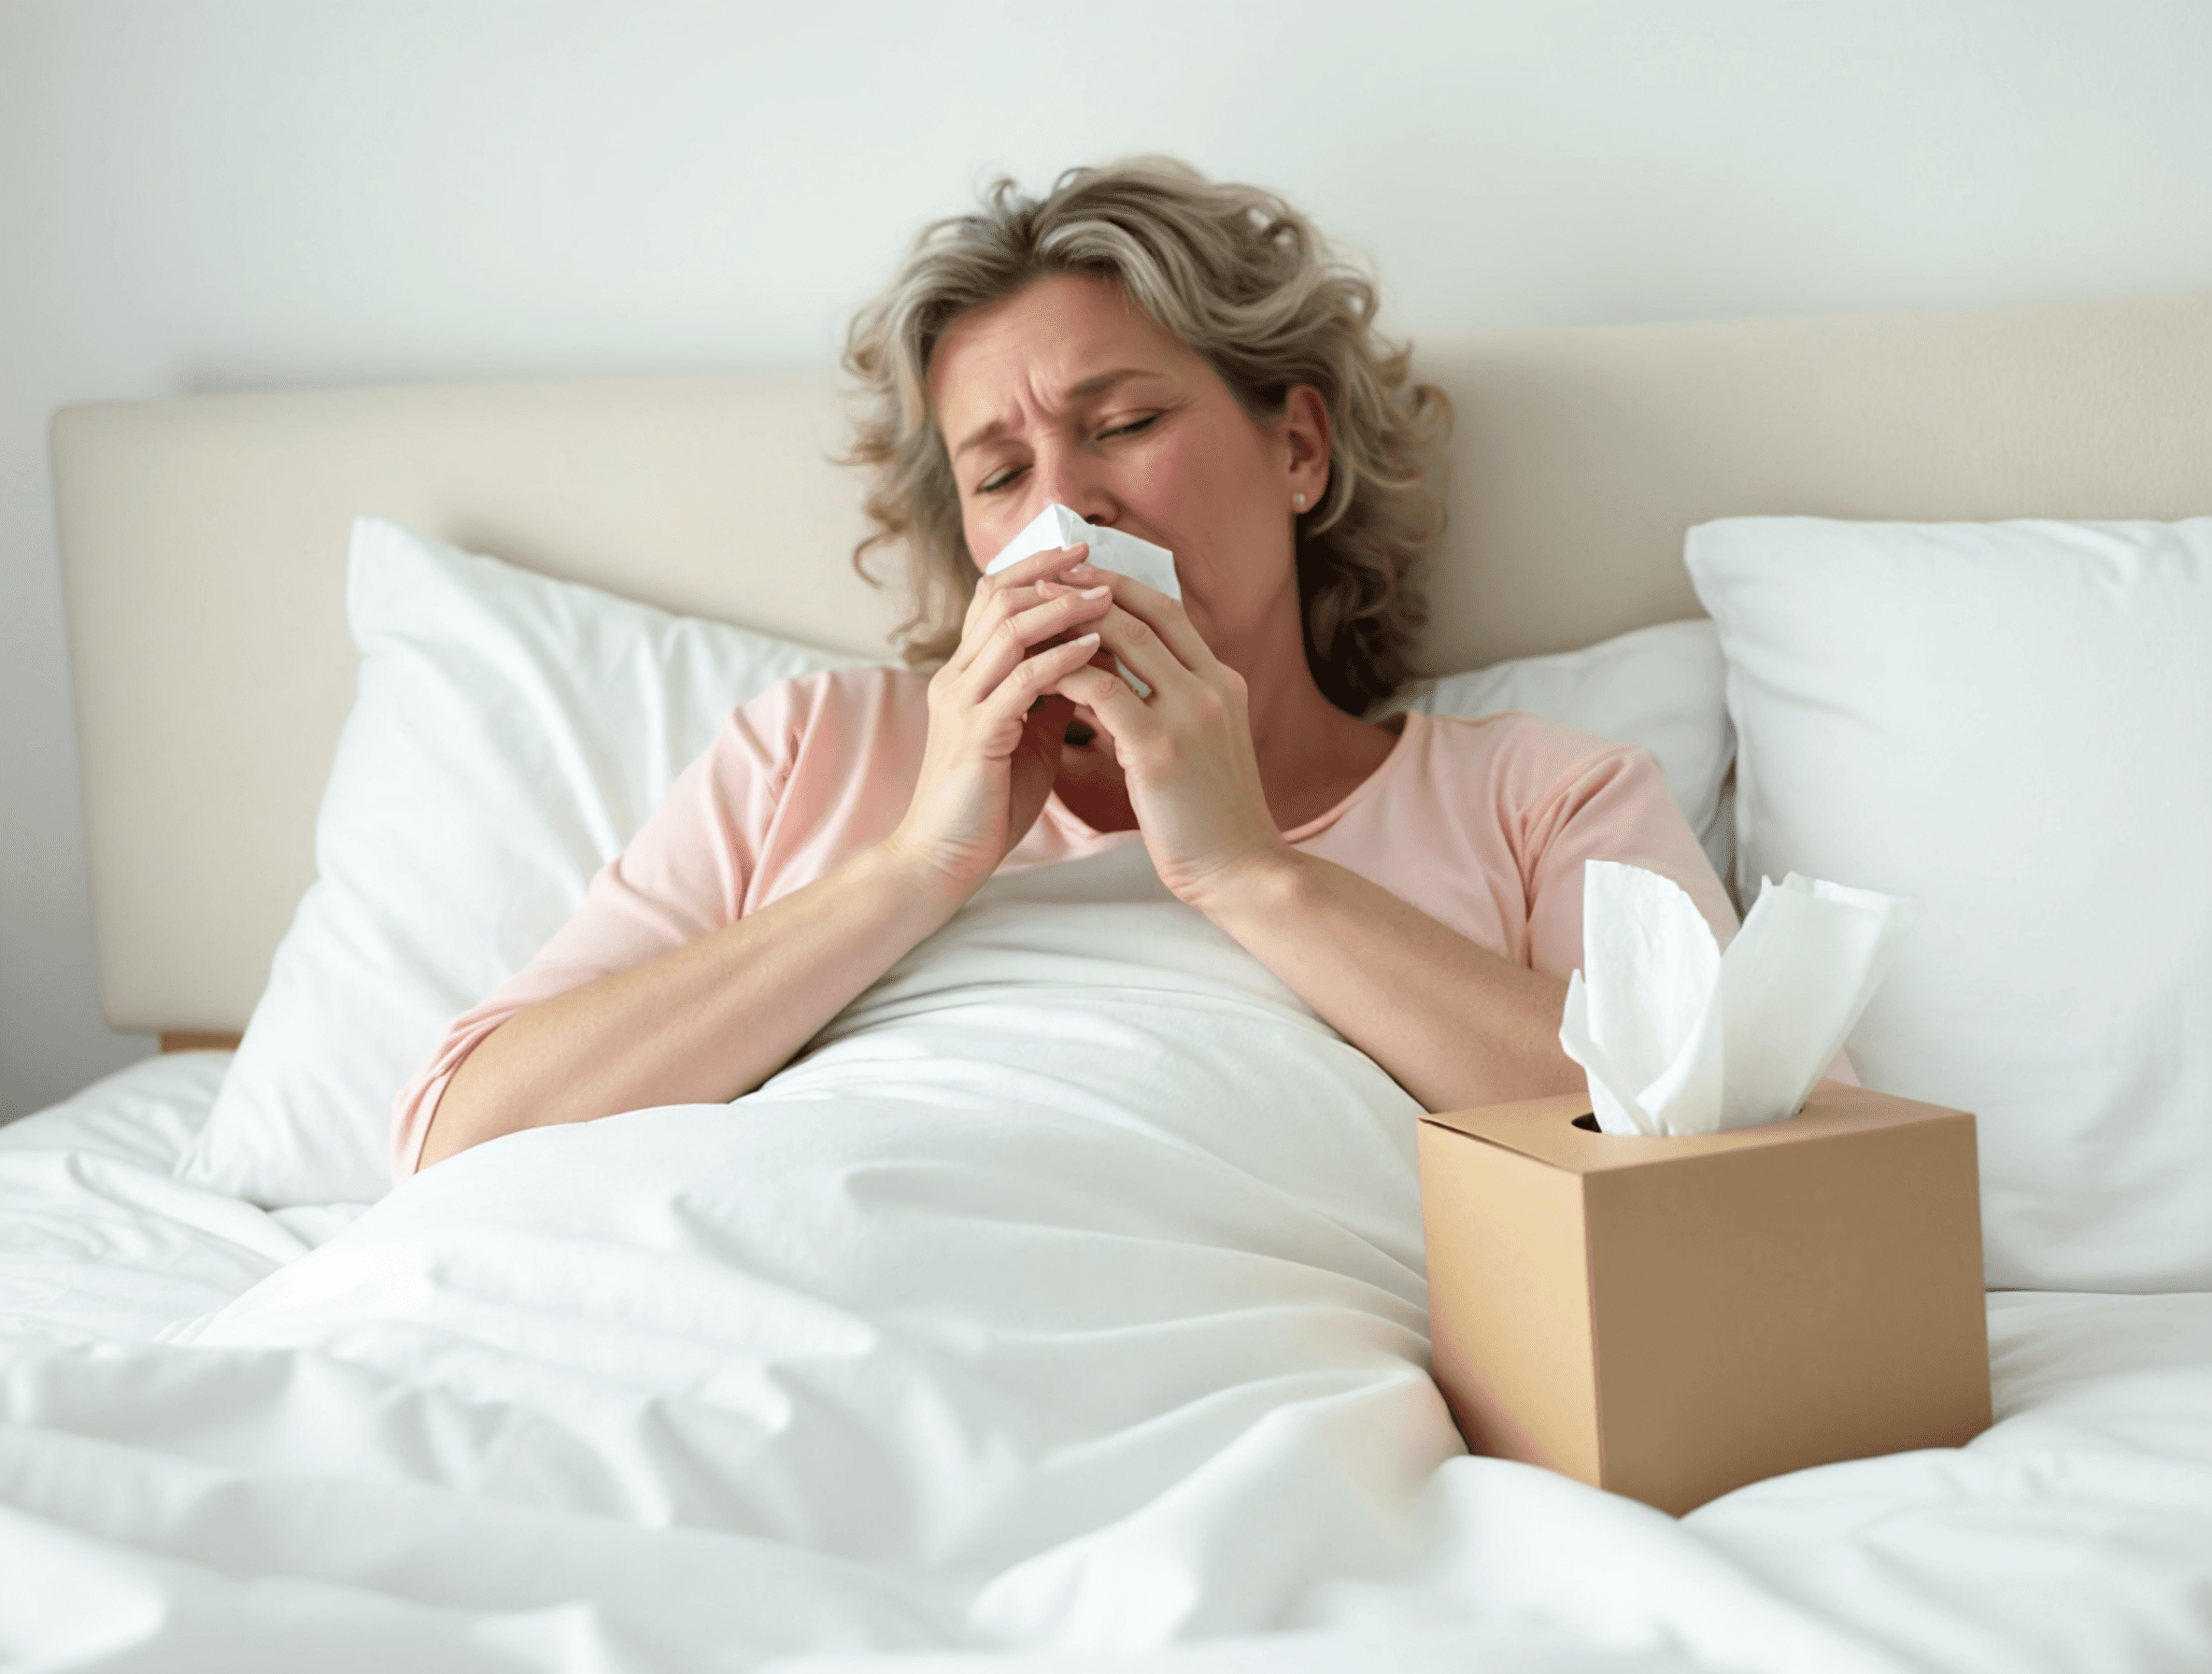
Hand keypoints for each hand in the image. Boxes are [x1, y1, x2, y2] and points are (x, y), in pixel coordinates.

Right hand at [884, 544, 1114, 895]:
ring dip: (1062, 607)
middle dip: (1050, 572)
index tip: (1084, 554)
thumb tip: (1097, 653)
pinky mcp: (975, 734)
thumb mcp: (1029, 735)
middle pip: (997, 596)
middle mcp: (957, 677)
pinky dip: (1061, 658)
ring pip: (1008, 629)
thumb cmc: (988, 803)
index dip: (1037, 569)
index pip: (993, 597)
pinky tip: (1094, 647)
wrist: (943, 860)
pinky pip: (1022, 681)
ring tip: (1106, 596)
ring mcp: (962, 702)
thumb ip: (1053, 693)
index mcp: (966, 674)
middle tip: (1098, 558)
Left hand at [1042, 565, 1294, 908]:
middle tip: (1046, 575)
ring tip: (1033, 611)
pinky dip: (1070, 673)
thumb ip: (1170, 706)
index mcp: (1223, 683)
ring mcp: (1190, 716)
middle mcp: (1212, 688)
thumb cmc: (1211, 816)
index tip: (1080, 573)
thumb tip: (1115, 681)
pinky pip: (1106, 692)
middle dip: (1092, 588)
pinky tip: (1039, 672)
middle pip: (1148, 612)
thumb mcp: (1200, 745)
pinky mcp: (1161, 751)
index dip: (1123, 585)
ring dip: (1075, 620)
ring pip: (1127, 641)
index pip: (1171, 612)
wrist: (1240, 869)